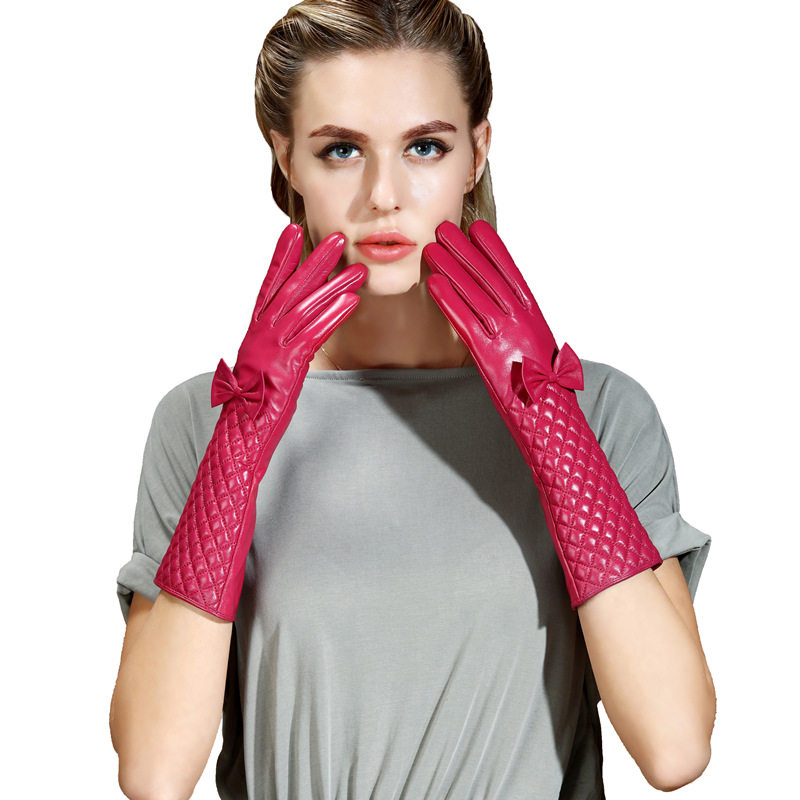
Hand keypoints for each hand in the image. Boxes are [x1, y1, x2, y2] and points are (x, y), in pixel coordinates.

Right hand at [211, 223, 367, 417]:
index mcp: (255, 328)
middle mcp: (262, 331)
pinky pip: (313, 333)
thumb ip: (277, 341)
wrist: (243, 427)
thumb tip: (294, 327)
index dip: (282, 256)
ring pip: (307, 307)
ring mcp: (273, 346)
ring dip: (335, 286)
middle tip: (337, 239)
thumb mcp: (264, 363)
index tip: (293, 230)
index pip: (269, 283)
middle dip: (316, 261)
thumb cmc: (254, 399)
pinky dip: (333, 315)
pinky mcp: (287, 363)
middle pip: (291, 287)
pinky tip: (351, 302)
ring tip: (358, 271)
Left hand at [422, 219, 582, 451]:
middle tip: (445, 229)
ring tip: (433, 247)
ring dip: (451, 268)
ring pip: (474, 293)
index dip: (493, 249)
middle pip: (489, 277)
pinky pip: (465, 321)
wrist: (549, 416)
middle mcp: (521, 320)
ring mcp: (505, 335)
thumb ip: (519, 327)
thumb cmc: (544, 388)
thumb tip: (503, 312)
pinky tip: (434, 283)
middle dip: (465, 251)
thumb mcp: (536, 348)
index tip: (478, 229)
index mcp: (534, 316)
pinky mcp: (489, 355)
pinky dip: (449, 300)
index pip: (511, 273)